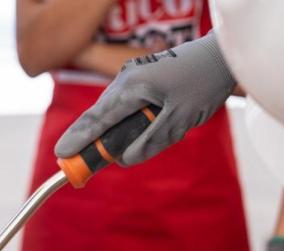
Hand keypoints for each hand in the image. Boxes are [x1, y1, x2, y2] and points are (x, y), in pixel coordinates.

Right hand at [55, 32, 235, 165]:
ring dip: (110, 132)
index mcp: (133, 87)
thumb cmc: (203, 84)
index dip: (78, 140)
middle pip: (99, 115)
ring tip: (107, 153)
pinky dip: (123, 122)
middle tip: (70, 160)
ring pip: (112, 111)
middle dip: (87, 139)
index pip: (98, 119)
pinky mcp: (141, 79)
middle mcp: (126, 79)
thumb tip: (125, 161)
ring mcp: (132, 77)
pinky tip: (135, 131)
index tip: (60, 155)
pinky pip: (125, 106)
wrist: (223, 56)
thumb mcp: (179, 120)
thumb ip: (150, 142)